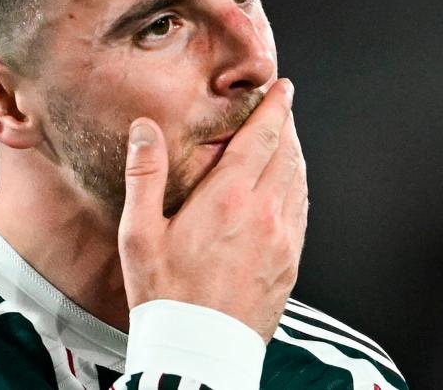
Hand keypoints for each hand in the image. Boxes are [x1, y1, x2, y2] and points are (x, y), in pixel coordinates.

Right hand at [118, 78, 307, 341]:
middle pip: (287, 153)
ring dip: (295, 153)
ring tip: (286, 138)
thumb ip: (145, 175)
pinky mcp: (290, 264)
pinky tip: (290, 185)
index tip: (283, 87)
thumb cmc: (164, 295)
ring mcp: (283, 241)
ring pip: (298, 181)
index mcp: (229, 199)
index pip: (263, 137)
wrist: (199, 354)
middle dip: (286, 124)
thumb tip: (144, 128)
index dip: (276, 108)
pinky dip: (298, 187)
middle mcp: (264, 214)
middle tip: (283, 105)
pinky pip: (302, 212)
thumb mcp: (140, 234)